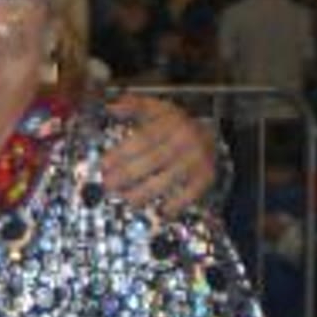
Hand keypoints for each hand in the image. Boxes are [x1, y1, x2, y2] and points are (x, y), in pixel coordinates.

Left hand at [102, 94, 216, 216]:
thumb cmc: (175, 123)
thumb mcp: (156, 109)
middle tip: (108, 186)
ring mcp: (196, 160)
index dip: (121, 153)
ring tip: (127, 200)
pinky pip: (191, 193)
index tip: (103, 165)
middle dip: (127, 175)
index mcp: (169, 123)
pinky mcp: (206, 176)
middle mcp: (184, 141)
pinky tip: (162, 211)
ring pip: (168, 179)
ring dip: (145, 193)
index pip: (143, 139)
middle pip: (152, 161)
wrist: (213, 133)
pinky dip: (177, 204)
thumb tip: (110, 106)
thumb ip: (134, 105)